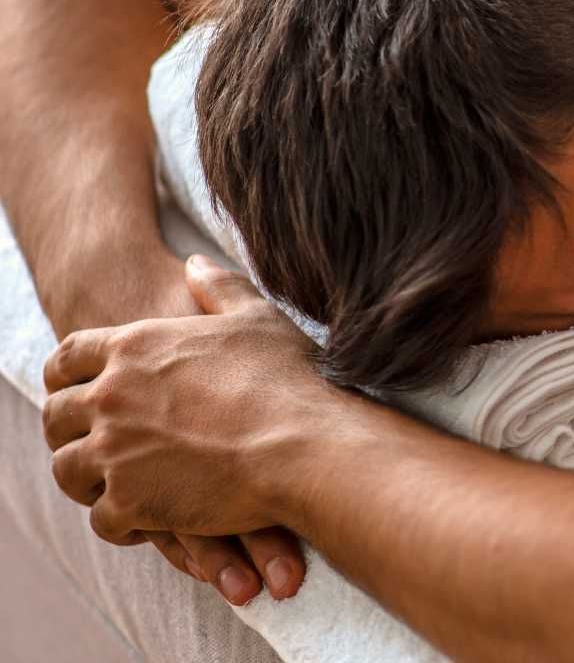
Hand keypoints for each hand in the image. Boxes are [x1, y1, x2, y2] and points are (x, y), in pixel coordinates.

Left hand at [41, 256, 324, 603]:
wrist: (304, 446)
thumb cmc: (286, 380)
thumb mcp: (256, 318)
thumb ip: (218, 287)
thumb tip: (194, 262)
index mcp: (135, 348)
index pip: (66, 357)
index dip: (65, 376)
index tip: (76, 390)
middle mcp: (111, 397)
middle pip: (56, 417)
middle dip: (69, 432)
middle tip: (95, 444)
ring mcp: (115, 452)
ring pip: (67, 470)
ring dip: (87, 479)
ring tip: (115, 486)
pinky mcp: (130, 501)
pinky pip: (101, 518)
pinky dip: (119, 522)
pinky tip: (144, 522)